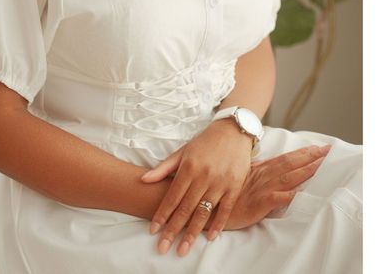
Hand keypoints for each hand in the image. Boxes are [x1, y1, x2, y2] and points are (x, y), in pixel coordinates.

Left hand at [141, 119, 254, 255]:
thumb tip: (143, 180)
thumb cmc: (205, 142)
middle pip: (186, 209)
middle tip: (164, 247)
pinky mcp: (235, 186)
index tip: (153, 231)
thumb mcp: (182, 151)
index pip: (172, 197)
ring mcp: (220, 182)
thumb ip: (164, 168)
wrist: (234, 130)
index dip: (162, 215)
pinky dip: (219, 224)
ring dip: (193, 232)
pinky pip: (225, 209)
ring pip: (204, 212)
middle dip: (173, 230)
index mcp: (189, 168)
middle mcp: (204, 177)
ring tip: (184, 248)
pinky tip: (211, 237)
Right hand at [219, 143, 330, 233]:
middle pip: (290, 164)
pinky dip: (292, 195)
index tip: (319, 147)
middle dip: (310, 157)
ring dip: (306, 170)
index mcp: (259, 169)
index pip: (285, 158)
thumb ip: (253, 173)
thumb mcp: (238, 178)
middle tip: (328, 150)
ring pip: (288, 177)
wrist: (205, 204)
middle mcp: (262, 176)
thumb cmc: (221, 194)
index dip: (303, 153)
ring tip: (322, 164)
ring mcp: (261, 188)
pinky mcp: (258, 203)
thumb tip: (265, 169)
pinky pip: (278, 198)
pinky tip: (304, 193)